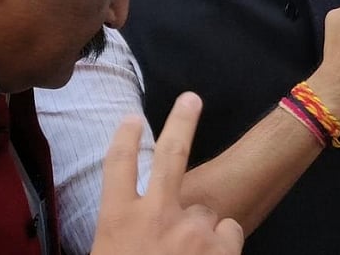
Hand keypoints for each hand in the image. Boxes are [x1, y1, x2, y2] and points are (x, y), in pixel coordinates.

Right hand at [92, 92, 243, 254]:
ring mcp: (193, 229)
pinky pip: (229, 231)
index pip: (118, 167)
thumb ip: (124, 232)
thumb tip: (130, 227)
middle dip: (181, 123)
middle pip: (171, 154)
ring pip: (204, 213)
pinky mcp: (223, 246)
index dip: (126, 139)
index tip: (132, 119)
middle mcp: (157, 217)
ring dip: (200, 230)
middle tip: (191, 99)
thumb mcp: (109, 254)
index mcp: (118, 223)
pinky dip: (224, 246)